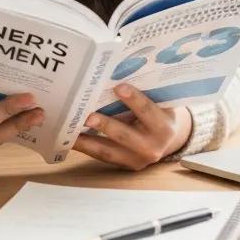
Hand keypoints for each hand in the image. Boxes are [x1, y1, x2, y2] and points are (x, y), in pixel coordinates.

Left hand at [72, 83, 192, 170]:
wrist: (169, 140)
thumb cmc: (160, 112)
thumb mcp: (160, 103)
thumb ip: (146, 93)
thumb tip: (116, 74)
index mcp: (164, 127)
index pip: (148, 111)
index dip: (134, 100)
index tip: (119, 86)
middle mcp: (153, 147)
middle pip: (126, 136)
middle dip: (106, 126)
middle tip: (88, 116)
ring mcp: (138, 160)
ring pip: (109, 152)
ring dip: (88, 142)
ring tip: (71, 131)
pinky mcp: (125, 166)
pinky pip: (102, 157)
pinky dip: (86, 148)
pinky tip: (71, 139)